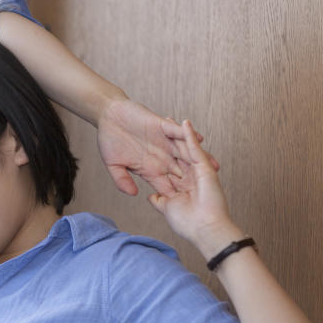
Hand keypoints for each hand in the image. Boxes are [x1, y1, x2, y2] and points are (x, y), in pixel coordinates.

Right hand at [97, 99, 217, 196]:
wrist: (109, 116)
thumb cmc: (109, 140)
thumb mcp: (113, 164)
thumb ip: (122, 179)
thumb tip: (133, 194)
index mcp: (149, 168)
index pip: (166, 184)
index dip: (176, 195)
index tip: (187, 207)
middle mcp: (160, 156)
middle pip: (181, 171)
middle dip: (194, 181)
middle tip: (208, 192)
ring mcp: (163, 142)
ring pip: (185, 152)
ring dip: (199, 159)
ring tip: (213, 166)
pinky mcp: (162, 126)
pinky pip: (177, 132)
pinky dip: (187, 135)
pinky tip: (199, 139)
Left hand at [147, 120, 238, 254]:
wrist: (206, 229)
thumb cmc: (188, 224)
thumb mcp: (167, 209)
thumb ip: (159, 201)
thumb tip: (150, 196)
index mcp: (175, 186)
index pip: (163, 167)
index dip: (155, 156)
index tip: (143, 146)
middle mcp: (185, 177)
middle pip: (174, 154)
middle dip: (165, 140)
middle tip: (155, 125)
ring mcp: (195, 172)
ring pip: (183, 148)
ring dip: (177, 133)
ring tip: (167, 118)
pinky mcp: (204, 168)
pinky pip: (194, 149)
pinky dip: (189, 136)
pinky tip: (183, 123)